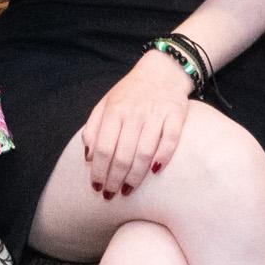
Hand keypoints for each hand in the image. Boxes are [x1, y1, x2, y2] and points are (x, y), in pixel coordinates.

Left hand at [80, 48, 194, 198]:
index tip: (96, 187)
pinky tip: (155, 171)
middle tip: (111, 194)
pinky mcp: (176, 115)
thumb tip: (88, 157)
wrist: (163, 70)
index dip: (99, 170)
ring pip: (144, 152)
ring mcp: (156, 114)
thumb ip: (93, 128)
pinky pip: (170, 140)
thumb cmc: (130, 92)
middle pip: (123, 154)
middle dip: (115, 179)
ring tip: (128, 189)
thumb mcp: (105, 104)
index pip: (103, 147)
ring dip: (136, 175)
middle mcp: (134, 113)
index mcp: (114, 110)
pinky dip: (163, 157)